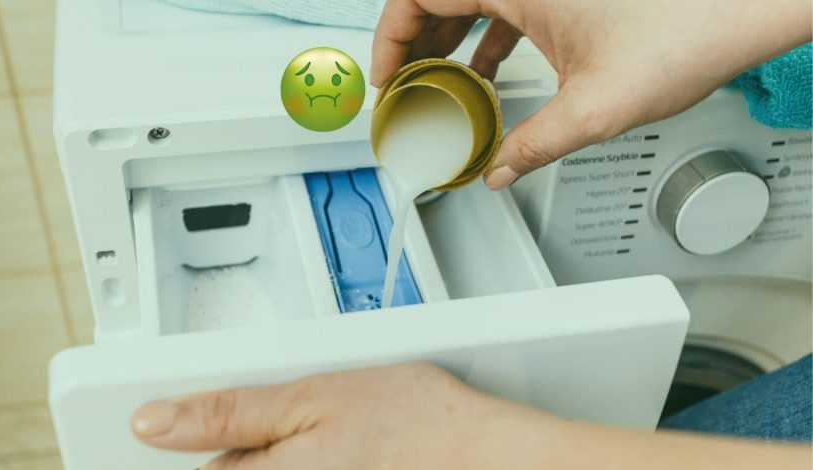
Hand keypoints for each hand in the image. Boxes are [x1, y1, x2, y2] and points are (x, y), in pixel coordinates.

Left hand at [131, 363, 550, 468]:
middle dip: (252, 453)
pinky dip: (310, 462)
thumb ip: (229, 412)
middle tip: (301, 431)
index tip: (220, 431)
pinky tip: (344, 453)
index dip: (204, 442)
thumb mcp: (313, 395)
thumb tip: (153, 421)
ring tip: (335, 440)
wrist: (482, 455)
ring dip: (284, 457)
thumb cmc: (414, 422)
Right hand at [370, 0, 811, 189]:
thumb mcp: (593, 109)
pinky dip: (482, 39)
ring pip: (469, 1)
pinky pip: (502, 8)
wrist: (739, 11)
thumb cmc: (684, 32)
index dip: (390, 36)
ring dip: (445, 40)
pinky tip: (482, 72)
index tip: (386, 75)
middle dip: (412, 42)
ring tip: (432, 83)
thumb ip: (533, 145)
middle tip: (401, 85)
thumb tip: (500, 171)